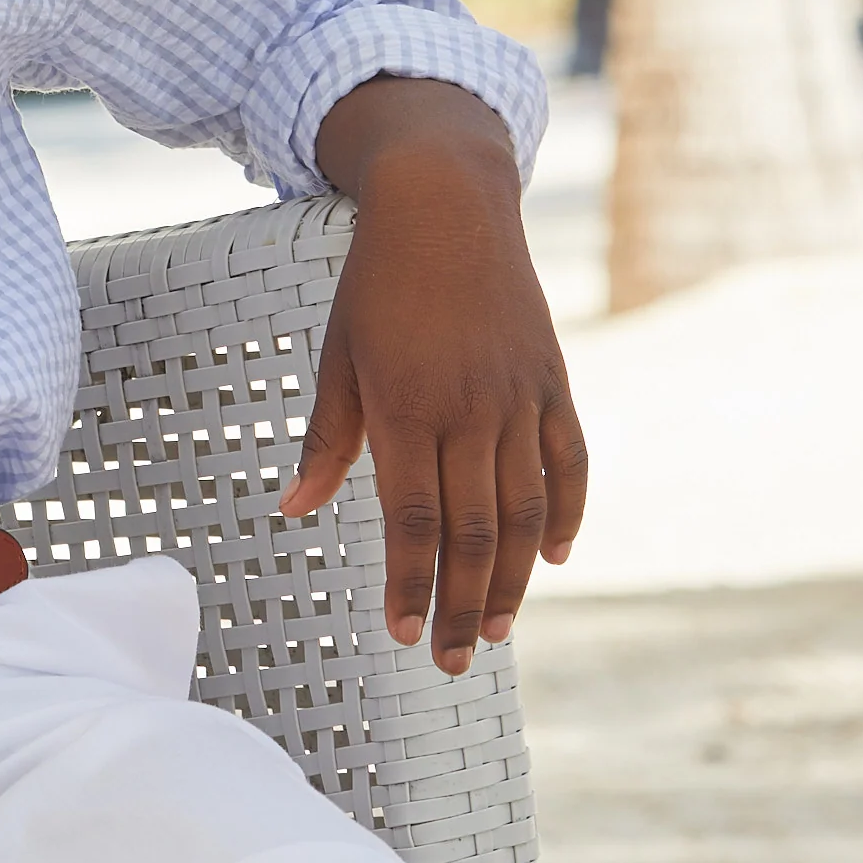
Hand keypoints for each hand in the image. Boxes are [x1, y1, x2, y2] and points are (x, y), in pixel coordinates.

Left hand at [285, 80, 585, 670]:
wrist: (446, 203)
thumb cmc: (377, 283)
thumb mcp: (338, 357)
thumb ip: (327, 442)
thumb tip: (294, 510)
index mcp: (405, 408)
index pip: (411, 523)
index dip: (409, 585)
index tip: (402, 633)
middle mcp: (468, 410)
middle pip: (471, 532)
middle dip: (459, 605)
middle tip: (450, 659)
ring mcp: (518, 396)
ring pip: (524, 510)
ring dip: (512, 578)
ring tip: (497, 630)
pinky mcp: (552, 379)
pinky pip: (568, 460)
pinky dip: (566, 512)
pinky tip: (555, 558)